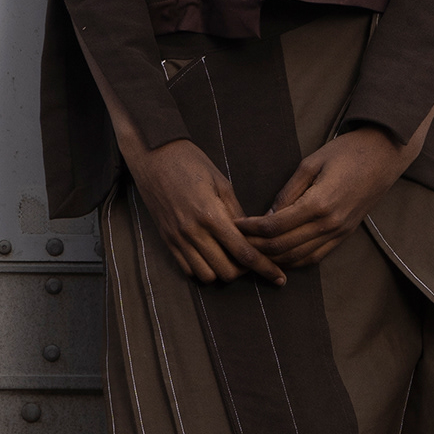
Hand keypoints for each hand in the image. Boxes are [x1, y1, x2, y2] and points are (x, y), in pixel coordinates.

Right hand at [122, 135, 287, 287]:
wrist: (154, 156)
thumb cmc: (191, 163)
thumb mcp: (222, 183)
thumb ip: (237, 213)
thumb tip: (252, 236)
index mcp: (210, 215)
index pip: (243, 253)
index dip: (265, 268)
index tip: (279, 277)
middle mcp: (192, 232)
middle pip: (226, 271)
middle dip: (244, 271)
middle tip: (253, 259)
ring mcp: (177, 239)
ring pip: (207, 276)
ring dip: (223, 272)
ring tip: (231, 258)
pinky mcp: (167, 240)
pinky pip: (187, 270)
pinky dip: (204, 270)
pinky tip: (212, 257)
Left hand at [236, 127, 408, 270]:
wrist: (384, 155)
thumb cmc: (346, 152)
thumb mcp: (310, 164)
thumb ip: (288, 193)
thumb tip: (268, 217)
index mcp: (319, 204)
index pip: (275, 227)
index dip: (250, 229)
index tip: (235, 224)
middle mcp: (330, 224)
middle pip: (283, 247)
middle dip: (256, 247)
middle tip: (237, 241)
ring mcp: (339, 232)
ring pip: (299, 258)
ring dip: (273, 259)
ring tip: (253, 252)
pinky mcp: (345, 235)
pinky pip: (316, 257)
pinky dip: (295, 261)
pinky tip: (279, 257)